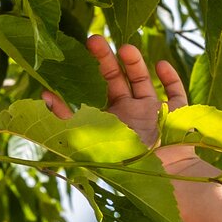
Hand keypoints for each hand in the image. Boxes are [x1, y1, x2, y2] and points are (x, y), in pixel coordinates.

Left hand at [42, 35, 192, 162]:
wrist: (160, 181)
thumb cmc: (122, 168)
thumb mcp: (88, 141)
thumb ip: (66, 119)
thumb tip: (44, 96)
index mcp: (107, 125)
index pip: (94, 93)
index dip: (87, 74)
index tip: (78, 54)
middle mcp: (129, 118)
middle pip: (115, 81)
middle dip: (105, 60)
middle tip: (93, 39)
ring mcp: (153, 116)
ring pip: (142, 82)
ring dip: (134, 63)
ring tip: (124, 47)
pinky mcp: (177, 117)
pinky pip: (175, 94)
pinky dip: (170, 78)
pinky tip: (161, 63)